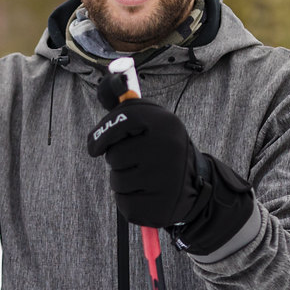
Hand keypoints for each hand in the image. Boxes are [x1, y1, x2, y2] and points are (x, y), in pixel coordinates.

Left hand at [87, 96, 198, 225]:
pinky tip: (146, 194)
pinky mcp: (159, 207)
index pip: (124, 119)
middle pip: (115, 155)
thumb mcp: (151, 122)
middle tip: (137, 160)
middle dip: (118, 159)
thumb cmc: (161, 148)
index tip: (94, 147)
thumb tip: (106, 83)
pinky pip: (122, 202)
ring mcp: (165, 180)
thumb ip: (127, 107)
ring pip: (117, 180)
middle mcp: (168, 149)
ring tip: (144, 177)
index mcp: (166, 124)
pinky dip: (127, 199)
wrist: (194, 185)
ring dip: (122, 180)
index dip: (103, 133)